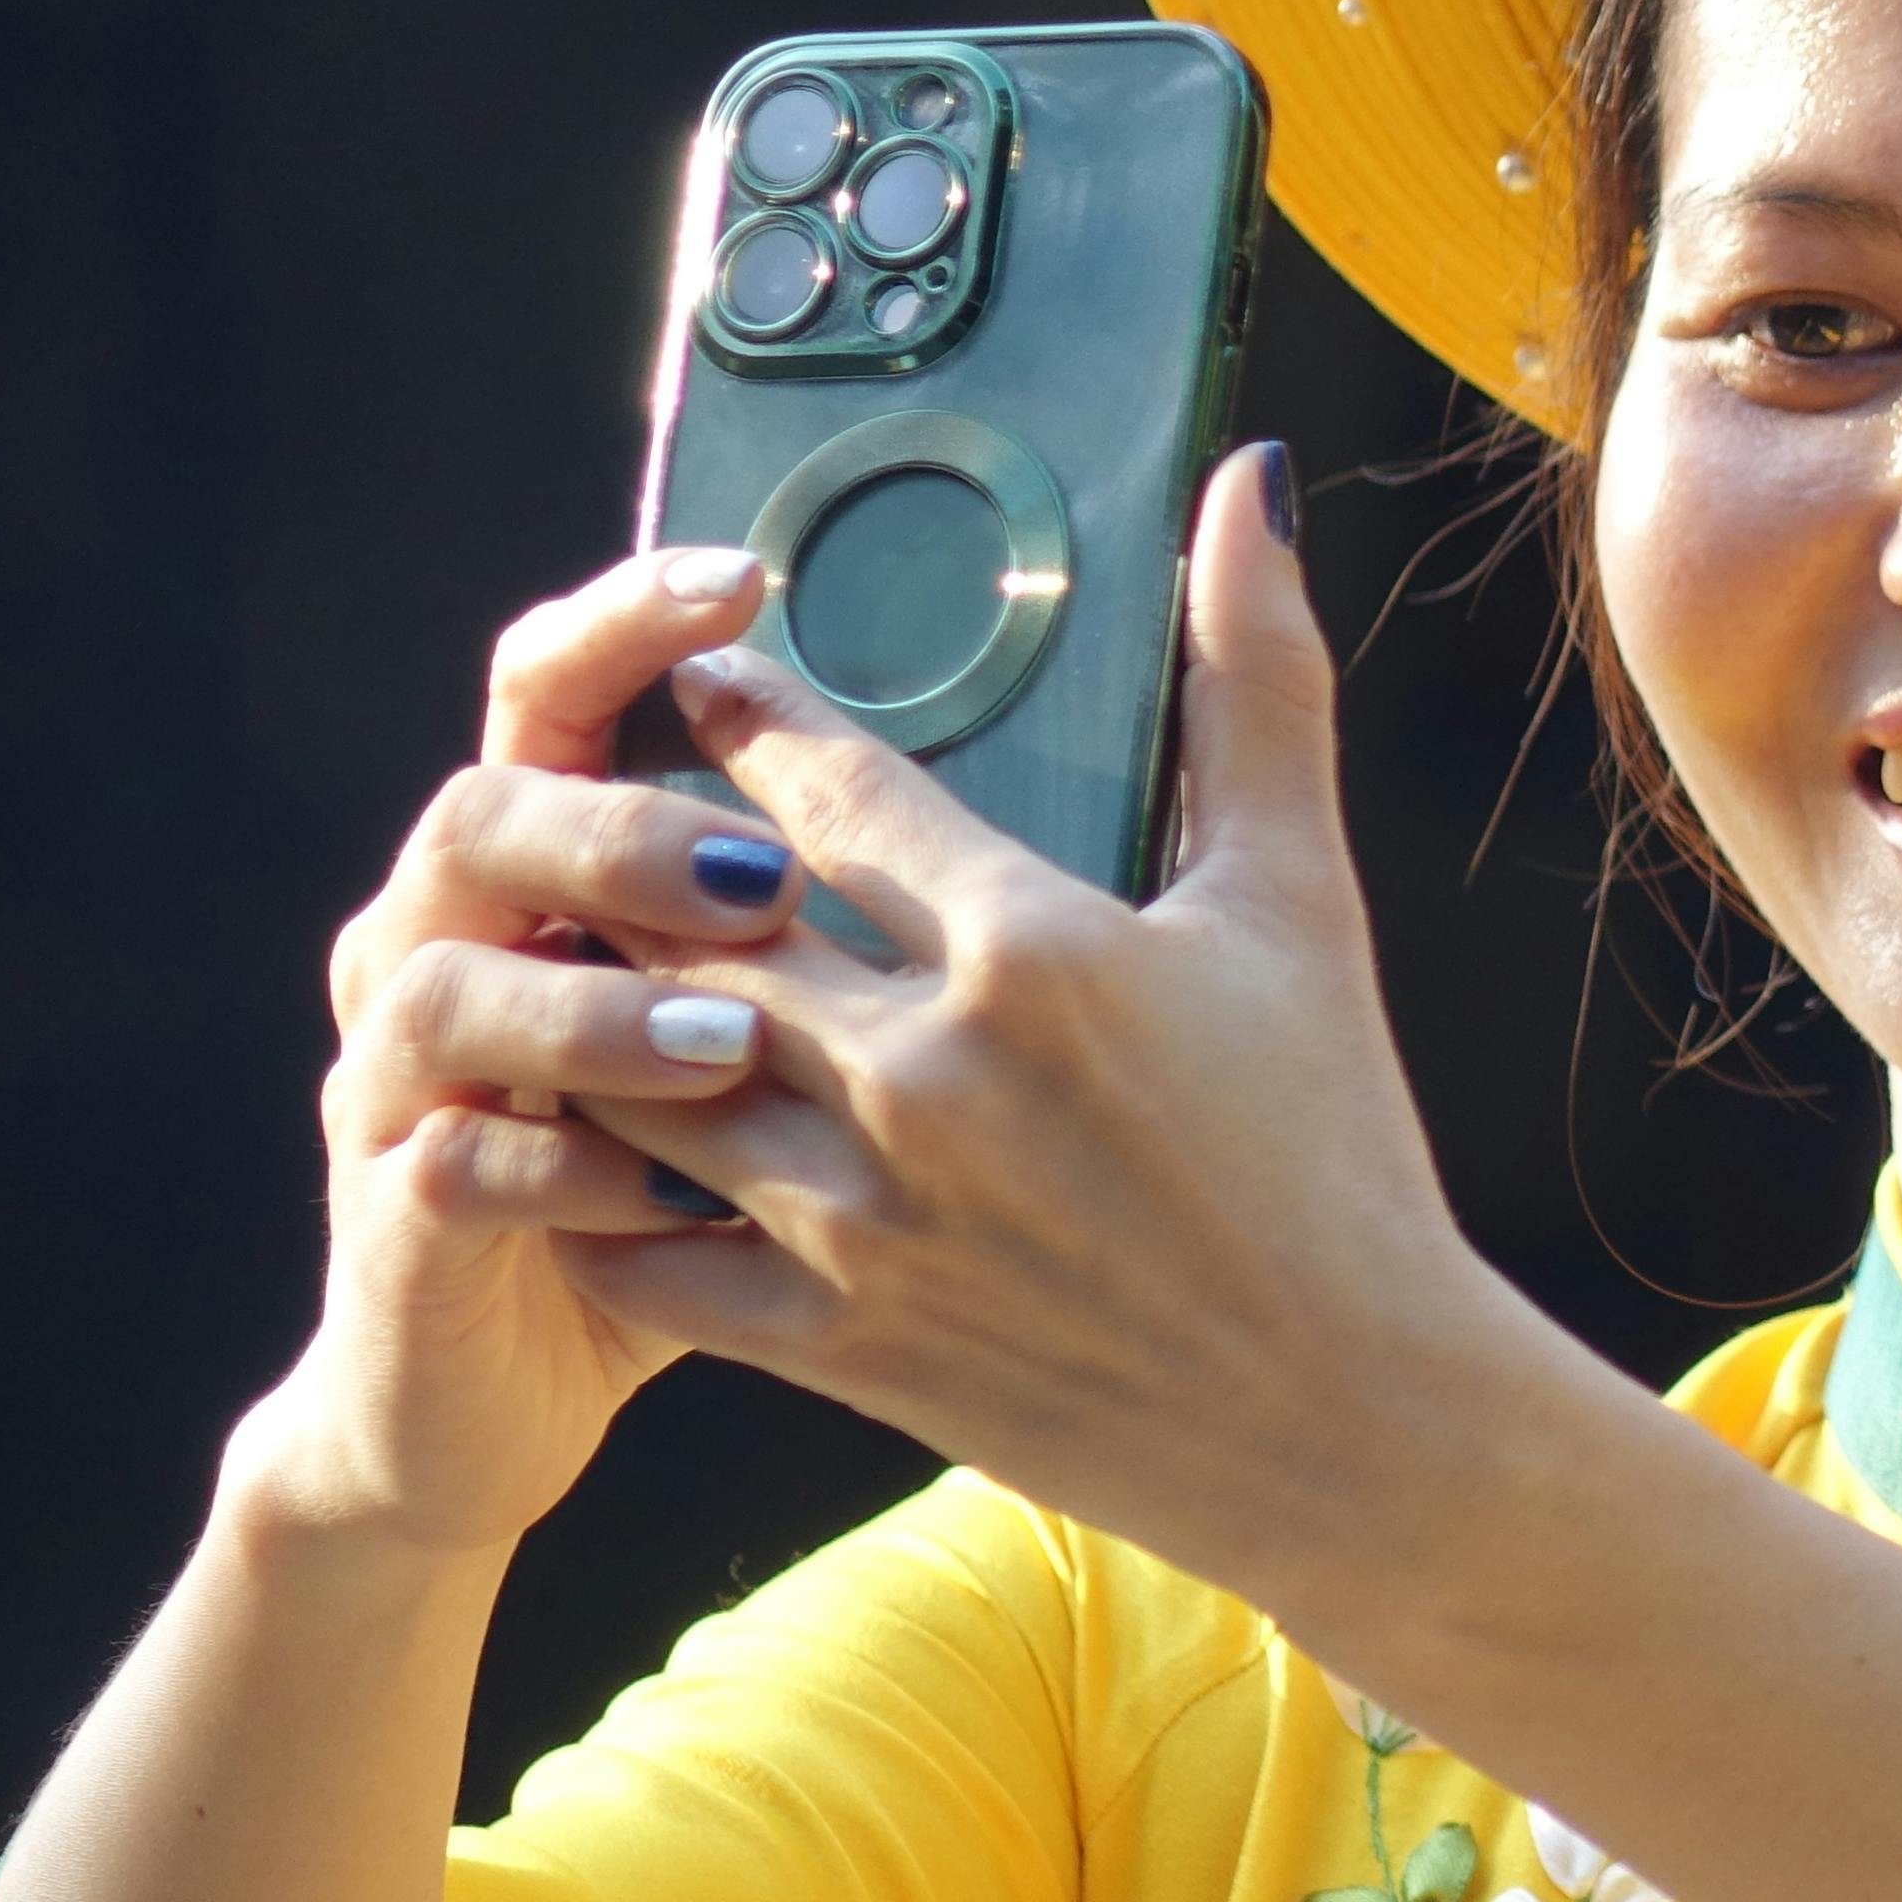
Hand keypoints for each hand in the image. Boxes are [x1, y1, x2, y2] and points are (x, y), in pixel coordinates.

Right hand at [259, 547, 810, 1553]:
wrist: (499, 1394)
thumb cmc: (697, 1183)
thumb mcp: (783, 1024)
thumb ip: (861, 886)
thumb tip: (1052, 746)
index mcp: (550, 863)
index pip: (562, 691)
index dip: (630, 627)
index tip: (745, 581)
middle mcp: (454, 940)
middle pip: (484, 811)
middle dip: (616, 827)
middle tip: (762, 873)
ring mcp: (405, 1077)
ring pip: (440, 982)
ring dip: (587, 1006)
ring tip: (734, 1044)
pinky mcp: (400, 1215)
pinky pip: (449, 1162)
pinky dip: (553, 1168)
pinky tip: (672, 1195)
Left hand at [557, 451, 1539, 1613]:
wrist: (1351, 1419)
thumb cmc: (1338, 1149)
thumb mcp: (1301, 903)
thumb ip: (1258, 681)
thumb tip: (1244, 482)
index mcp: (1037, 950)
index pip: (829, 786)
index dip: (744, 717)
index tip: (696, 676)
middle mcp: (929, 1076)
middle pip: (697, 925)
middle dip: (629, 856)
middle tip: (584, 804)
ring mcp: (868, 1220)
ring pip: (641, 1082)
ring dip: (585, 1015)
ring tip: (550, 959)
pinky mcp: (838, 1342)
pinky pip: (648, 1255)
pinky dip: (588, 1200)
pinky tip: (568, 1148)